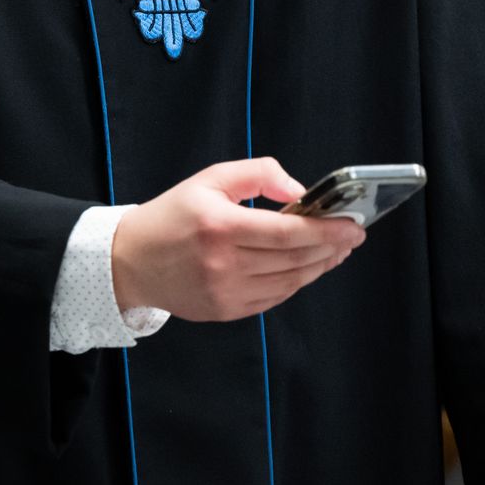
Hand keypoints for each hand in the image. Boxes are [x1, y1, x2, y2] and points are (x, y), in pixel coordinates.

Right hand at [112, 158, 365, 321]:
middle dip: (331, 248)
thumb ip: (258, 174)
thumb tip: (298, 192)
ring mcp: (226, 292)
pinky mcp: (226, 311)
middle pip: (295, 259)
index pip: (288, 233)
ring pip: (290, 282)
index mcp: (220, 226)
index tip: (352, 226)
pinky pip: (274, 298)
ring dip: (318, 266)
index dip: (327, 231)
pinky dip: (295, 282)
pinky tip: (304, 268)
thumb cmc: (172, 216)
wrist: (131, 260)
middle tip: (351, 236)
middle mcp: (224, 263)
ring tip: (334, 252)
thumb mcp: (209, 179)